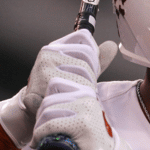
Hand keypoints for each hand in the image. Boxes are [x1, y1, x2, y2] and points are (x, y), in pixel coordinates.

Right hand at [0, 30, 117, 147]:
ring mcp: (42, 69)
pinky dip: (76, 98)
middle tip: (87, 87)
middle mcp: (48, 54)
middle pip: (86, 59)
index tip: (91, 70)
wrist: (37, 107)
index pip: (86, 41)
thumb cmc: (62, 87)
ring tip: (79, 94)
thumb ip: (96, 59)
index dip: (94, 57)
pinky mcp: (39, 86)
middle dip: (92, 75)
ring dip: (86, 88)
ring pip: (81, 75)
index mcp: (57, 46)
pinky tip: (71, 101)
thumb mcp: (80, 71)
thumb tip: (112, 45)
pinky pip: (71, 90)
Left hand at [32, 79, 146, 149]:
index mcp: (86, 94)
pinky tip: (37, 143)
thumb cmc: (91, 141)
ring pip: (47, 113)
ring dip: (37, 128)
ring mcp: (85, 111)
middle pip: (48, 101)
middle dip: (38, 118)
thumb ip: (70, 107)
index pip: (55, 84)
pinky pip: (50, 126)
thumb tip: (43, 105)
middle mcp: (87, 99)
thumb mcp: (83, 117)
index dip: (43, 101)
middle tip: (38, 132)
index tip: (42, 117)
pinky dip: (39, 135)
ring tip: (37, 139)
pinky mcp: (81, 125)